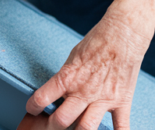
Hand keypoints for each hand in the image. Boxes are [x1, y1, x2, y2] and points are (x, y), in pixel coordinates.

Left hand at [18, 0, 154, 129]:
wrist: (122, 34)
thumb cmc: (96, 42)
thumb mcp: (72, 57)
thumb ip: (65, 77)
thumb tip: (58, 92)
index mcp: (68, 77)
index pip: (42, 98)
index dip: (33, 107)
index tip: (32, 109)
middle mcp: (84, 91)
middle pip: (61, 120)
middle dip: (51, 126)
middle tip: (49, 125)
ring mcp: (103, 99)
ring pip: (86, 128)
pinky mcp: (121, 102)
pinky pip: (121, 127)